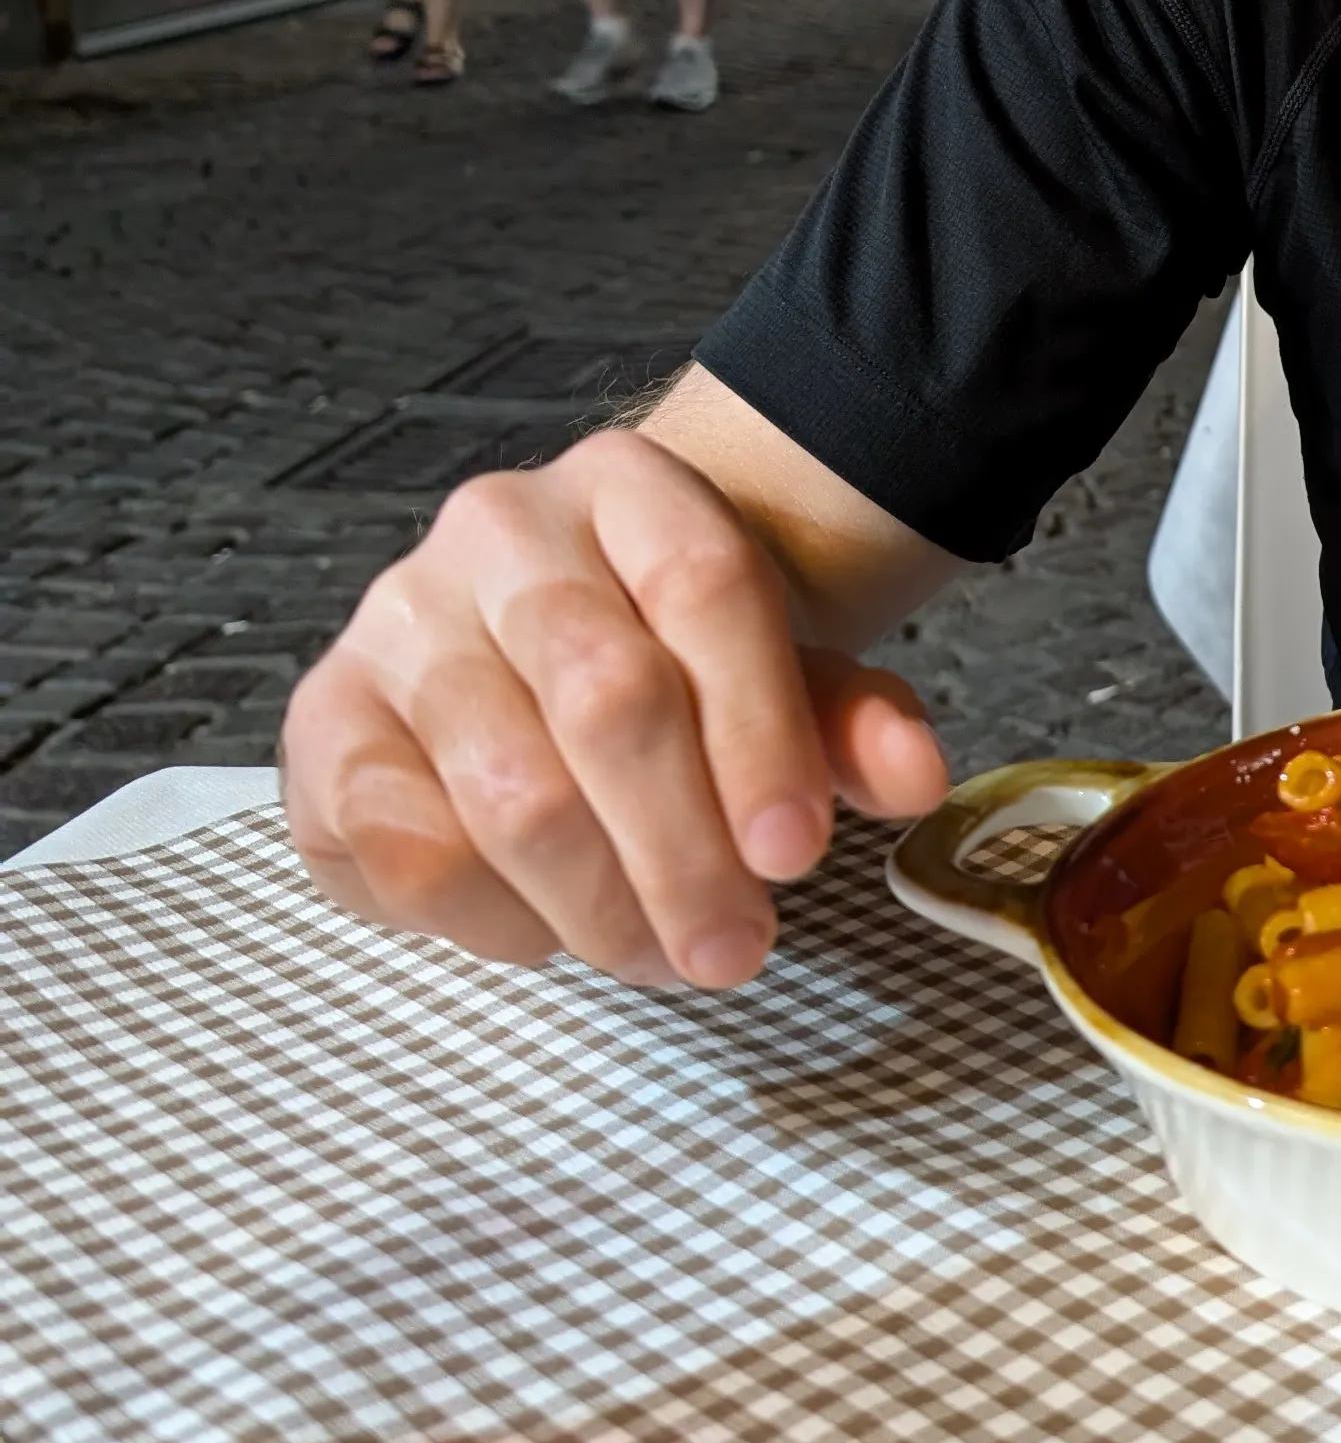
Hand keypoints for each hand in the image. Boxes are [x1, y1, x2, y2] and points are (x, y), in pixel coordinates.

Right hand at [281, 430, 950, 986]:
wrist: (554, 635)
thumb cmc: (678, 660)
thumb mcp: (784, 668)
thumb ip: (850, 719)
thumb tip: (914, 778)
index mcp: (627, 486)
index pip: (704, 587)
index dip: (758, 735)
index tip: (797, 857)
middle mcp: (498, 530)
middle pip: (606, 696)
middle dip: (683, 854)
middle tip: (732, 951)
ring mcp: (397, 621)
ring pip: (507, 790)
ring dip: (599, 905)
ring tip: (661, 955)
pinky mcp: (324, 720)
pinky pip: (404, 846)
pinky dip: (489, 918)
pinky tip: (547, 931)